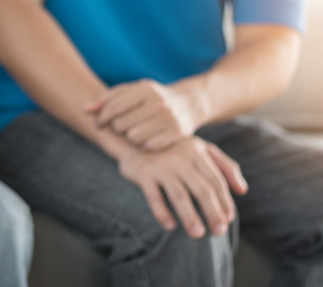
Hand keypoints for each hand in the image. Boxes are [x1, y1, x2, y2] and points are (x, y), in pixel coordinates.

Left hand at [85, 80, 200, 150]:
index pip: (113, 106)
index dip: (101, 117)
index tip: (97, 123)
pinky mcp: (178, 133)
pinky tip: (145, 139)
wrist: (188, 102)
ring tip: (133, 132)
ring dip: (129, 138)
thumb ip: (106, 98)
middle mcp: (158, 102)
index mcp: (144, 89)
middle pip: (121, 125)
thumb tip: (84, 109)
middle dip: (116, 127)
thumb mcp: (130, 91)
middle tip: (120, 127)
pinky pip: (149, 146)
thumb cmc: (150, 98)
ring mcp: (169, 118)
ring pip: (133, 137)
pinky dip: (144, 145)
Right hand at [118, 137, 248, 238]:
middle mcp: (180, 156)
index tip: (228, 219)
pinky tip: (169, 226)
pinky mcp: (143, 172)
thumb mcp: (198, 150)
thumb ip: (224, 166)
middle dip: (212, 212)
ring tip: (198, 234)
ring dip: (190, 216)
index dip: (224, 201)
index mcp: (197, 150)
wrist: (132, 141)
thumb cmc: (171, 150)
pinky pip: (154, 196)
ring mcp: (161, 164)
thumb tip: (244, 190)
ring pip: (179, 194)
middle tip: (219, 231)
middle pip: (202, 189)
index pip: (216, 180)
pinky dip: (162, 212)